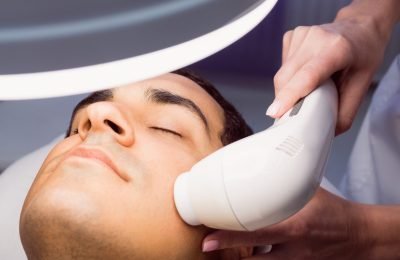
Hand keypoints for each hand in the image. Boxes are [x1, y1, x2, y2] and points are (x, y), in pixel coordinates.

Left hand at [202, 188, 368, 258]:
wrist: (357, 235)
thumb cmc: (332, 211)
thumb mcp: (308, 192)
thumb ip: (284, 183)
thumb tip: (260, 171)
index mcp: (295, 224)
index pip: (256, 232)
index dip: (230, 236)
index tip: (209, 237)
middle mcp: (293, 246)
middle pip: (253, 254)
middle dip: (228, 249)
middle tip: (207, 245)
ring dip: (241, 258)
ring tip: (222, 251)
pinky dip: (259, 259)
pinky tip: (250, 253)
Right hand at [267, 15, 390, 133]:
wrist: (360, 28)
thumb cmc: (363, 53)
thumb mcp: (363, 85)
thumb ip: (344, 112)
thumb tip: (326, 133)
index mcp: (338, 48)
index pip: (308, 75)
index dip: (290, 95)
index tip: (275, 113)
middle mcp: (316, 37)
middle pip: (287, 78)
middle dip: (286, 100)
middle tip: (296, 112)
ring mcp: (301, 34)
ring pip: (281, 75)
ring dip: (288, 89)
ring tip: (309, 87)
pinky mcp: (291, 36)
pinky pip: (282, 67)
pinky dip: (290, 77)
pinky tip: (305, 71)